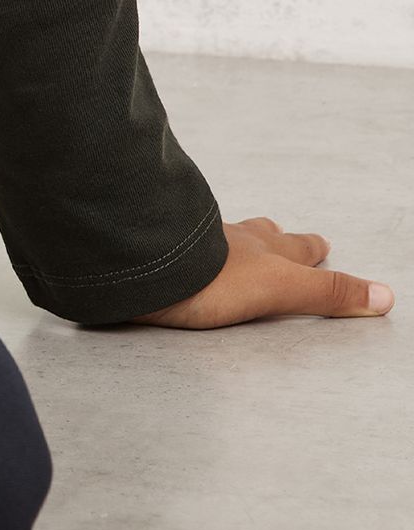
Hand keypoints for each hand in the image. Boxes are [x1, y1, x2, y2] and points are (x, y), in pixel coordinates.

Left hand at [128, 217, 393, 328]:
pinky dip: (184, 248)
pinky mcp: (157, 255)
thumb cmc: (212, 277)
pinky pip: (176, 248)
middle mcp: (229, 239)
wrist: (144, 262)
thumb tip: (386, 297)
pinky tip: (175, 253)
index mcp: (261, 249)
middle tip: (278, 233)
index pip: (295, 247)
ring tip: (229, 242)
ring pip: (217, 236)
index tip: (320, 244)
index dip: (310, 249)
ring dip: (228, 239)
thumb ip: (328, 293)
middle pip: (256, 234)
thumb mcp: (281, 288)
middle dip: (272, 237)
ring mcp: (191, 244)